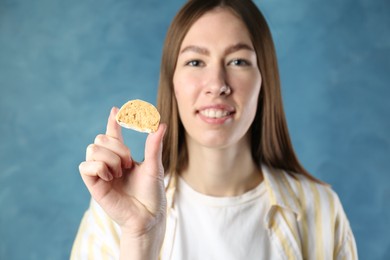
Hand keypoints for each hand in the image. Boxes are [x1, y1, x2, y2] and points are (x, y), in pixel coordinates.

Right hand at [79, 107, 166, 237]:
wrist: (148, 215)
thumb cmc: (152, 193)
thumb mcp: (154, 166)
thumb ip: (154, 146)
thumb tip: (161, 124)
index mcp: (123, 157)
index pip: (113, 135)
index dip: (113, 122)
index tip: (116, 110)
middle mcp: (110, 163)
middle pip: (100, 138)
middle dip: (117, 146)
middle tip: (128, 163)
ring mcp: (101, 173)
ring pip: (92, 149)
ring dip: (110, 158)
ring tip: (120, 172)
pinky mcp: (94, 185)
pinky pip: (85, 166)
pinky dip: (99, 167)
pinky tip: (111, 177)